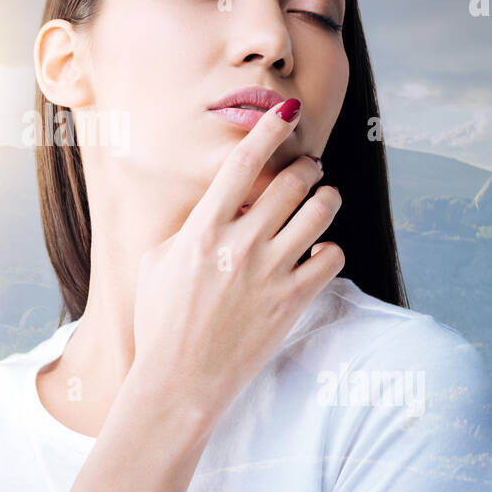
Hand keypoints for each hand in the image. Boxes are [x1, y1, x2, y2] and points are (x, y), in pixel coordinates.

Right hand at [129, 99, 344, 425]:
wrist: (178, 381)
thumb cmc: (160, 321)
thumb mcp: (158, 261)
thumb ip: (190, 226)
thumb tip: (219, 203)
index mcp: (202, 229)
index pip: (243, 162)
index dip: (269, 128)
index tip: (287, 110)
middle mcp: (240, 244)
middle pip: (293, 181)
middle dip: (306, 166)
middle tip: (307, 167)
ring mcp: (270, 273)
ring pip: (320, 212)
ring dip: (326, 198)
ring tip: (322, 199)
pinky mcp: (293, 302)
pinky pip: (332, 257)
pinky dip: (329, 248)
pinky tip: (318, 252)